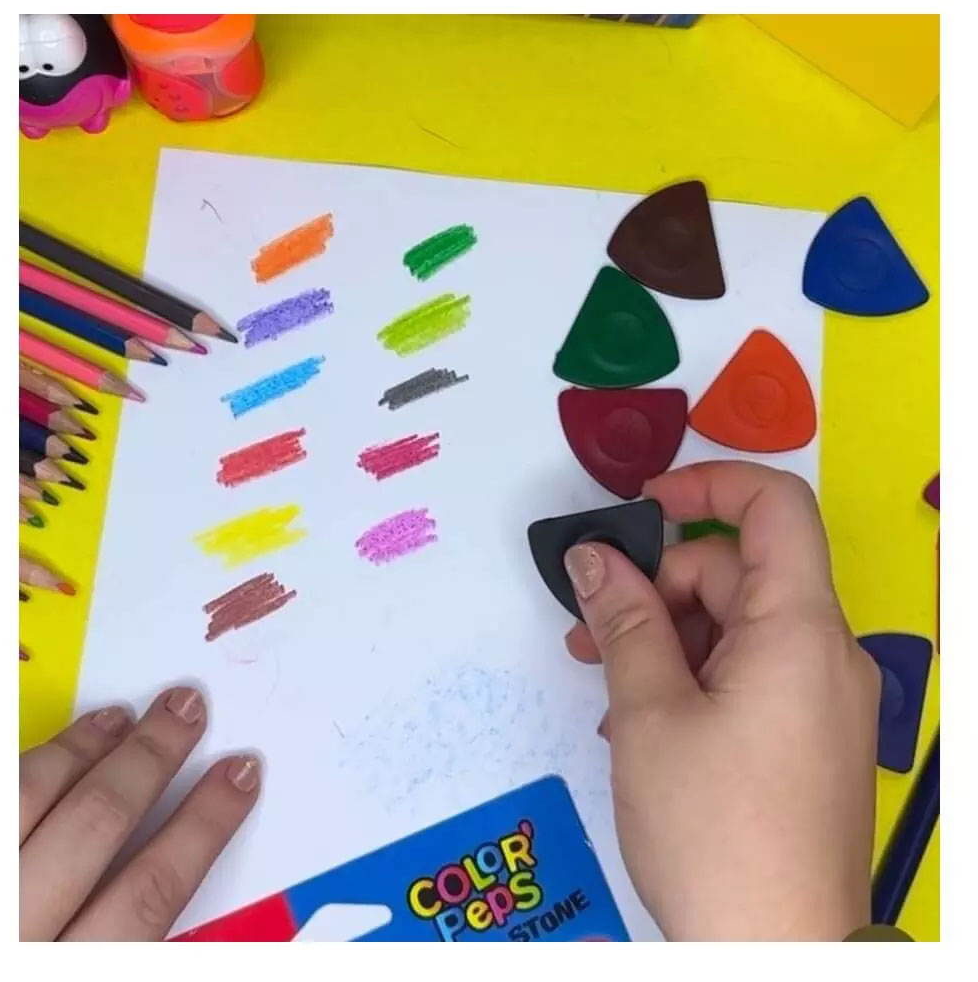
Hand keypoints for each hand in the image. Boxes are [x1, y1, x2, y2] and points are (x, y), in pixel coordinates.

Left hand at [20, 687, 258, 939]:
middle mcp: (3, 942)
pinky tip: (36, 753)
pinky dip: (11, 771)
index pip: (147, 893)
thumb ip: (120, 954)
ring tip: (119, 716)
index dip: (203, 825)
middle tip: (186, 707)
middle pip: (93, 827)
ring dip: (78, 751)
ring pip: (21, 802)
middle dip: (149, 759)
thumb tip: (163, 903)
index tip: (240, 774)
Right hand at [563, 462, 879, 939]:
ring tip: (608, 682)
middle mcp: (824, 654)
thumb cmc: (715, 834)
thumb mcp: (649, 714)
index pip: (774, 506)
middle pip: (739, 572)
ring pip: (736, 626)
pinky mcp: (808, 735)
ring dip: (668, 636)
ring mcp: (820, 697)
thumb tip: (595, 558)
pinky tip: (645, 719)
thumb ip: (623, 621)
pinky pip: (749, 672)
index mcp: (800, 630)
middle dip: (660, 585)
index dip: (707, 482)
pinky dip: (695, 674)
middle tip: (593, 625)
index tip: (645, 506)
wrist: (775, 953)